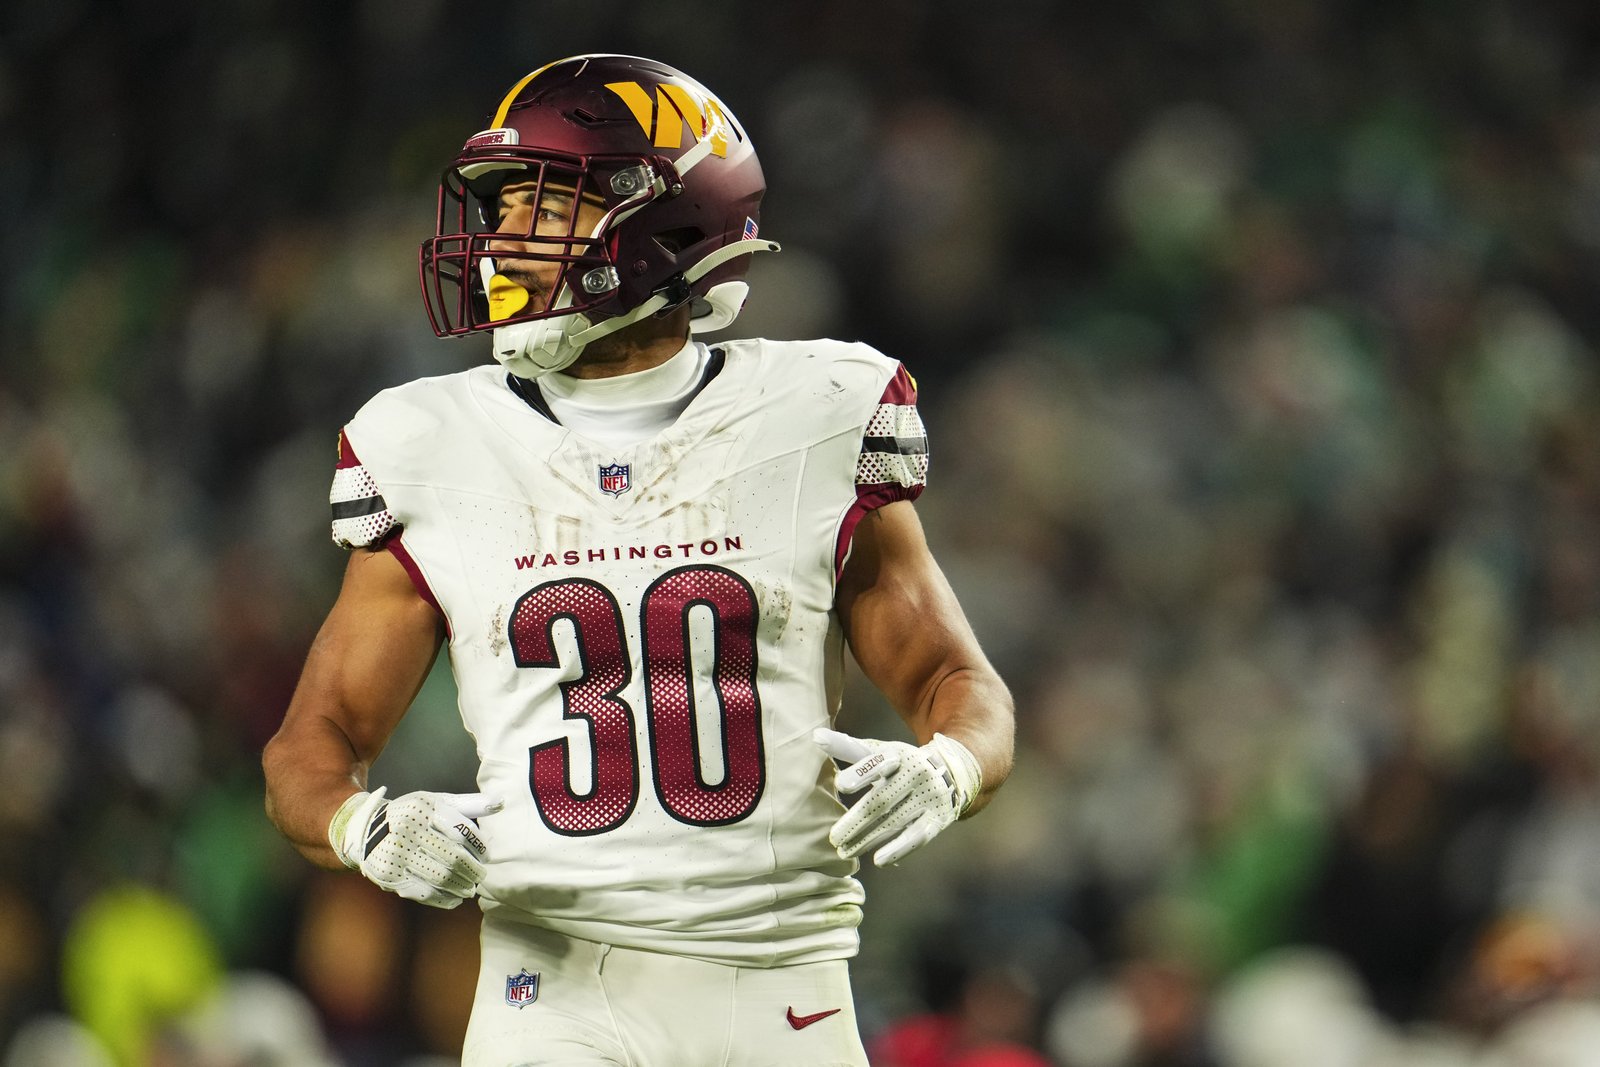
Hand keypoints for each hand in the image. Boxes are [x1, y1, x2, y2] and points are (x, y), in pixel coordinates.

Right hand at [328, 787, 503, 908]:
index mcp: (422, 809)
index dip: (478, 845)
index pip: (460, 830)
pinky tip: (454, 898)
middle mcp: (408, 831)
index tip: (487, 855)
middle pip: (452, 856)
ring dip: (461, 886)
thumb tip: (500, 802)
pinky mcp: (390, 876)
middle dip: (472, 869)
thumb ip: (468, 803)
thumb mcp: (436, 802)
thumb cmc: (411, 815)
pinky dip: (443, 899)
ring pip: (439, 877)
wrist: (366, 831)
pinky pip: (423, 892)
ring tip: (470, 888)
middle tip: (481, 875)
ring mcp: (397, 855)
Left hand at [814, 727, 982, 866]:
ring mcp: (927, 798)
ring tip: (844, 851)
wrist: (952, 770)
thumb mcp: (879, 750)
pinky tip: (878, 861)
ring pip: (895, 821)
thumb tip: (815, 736)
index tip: (840, 784)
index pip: (877, 763)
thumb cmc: (901, 763)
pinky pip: (916, 836)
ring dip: (869, 838)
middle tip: (833, 838)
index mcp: (897, 756)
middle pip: (882, 800)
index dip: (860, 773)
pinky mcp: (936, 819)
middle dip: (857, 820)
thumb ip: (848, 748)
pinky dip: (898, 849)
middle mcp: (914, 775)